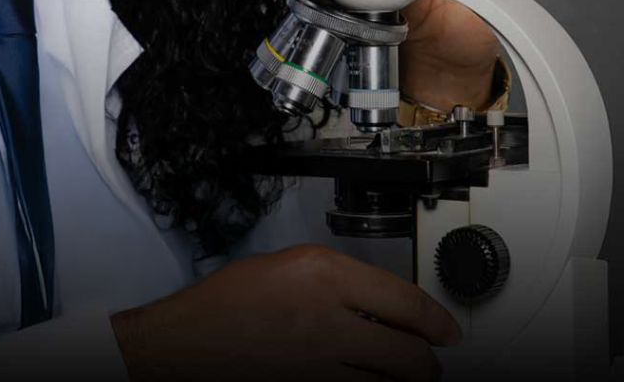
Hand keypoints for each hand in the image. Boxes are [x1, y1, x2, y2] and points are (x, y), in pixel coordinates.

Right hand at [111, 244, 459, 380]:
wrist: (189, 344)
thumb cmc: (225, 304)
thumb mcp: (283, 265)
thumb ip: (333, 278)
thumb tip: (376, 298)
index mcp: (320, 273)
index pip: (405, 301)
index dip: (437, 319)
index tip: (446, 327)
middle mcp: (328, 318)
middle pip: (410, 353)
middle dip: (427, 361)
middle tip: (430, 358)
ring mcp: (322, 364)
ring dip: (404, 380)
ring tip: (402, 374)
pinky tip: (366, 381)